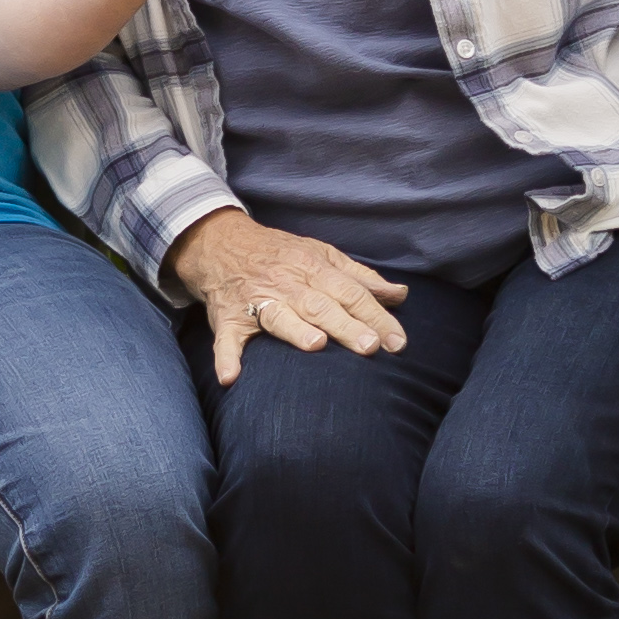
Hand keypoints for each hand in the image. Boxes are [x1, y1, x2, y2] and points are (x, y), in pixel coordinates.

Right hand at [167, 205, 407, 385]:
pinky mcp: (229, 318)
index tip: (398, 342)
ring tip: (316, 345)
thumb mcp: (320, 255)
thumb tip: (400, 295)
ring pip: (277, 316)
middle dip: (345, 325)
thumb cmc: (279, 254)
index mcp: (311, 267)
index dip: (375, 315)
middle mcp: (285, 283)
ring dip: (294, 330)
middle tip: (370, 346)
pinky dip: (226, 357)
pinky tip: (230, 377)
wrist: (219, 242)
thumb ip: (359, 277)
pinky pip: (226, 338)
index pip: (349, 292)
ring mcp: (255, 301)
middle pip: (319, 305)